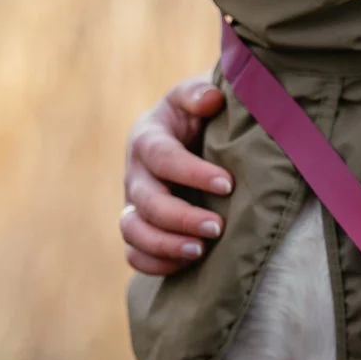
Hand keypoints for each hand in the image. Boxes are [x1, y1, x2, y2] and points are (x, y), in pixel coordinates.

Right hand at [121, 78, 232, 273]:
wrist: (193, 136)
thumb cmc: (200, 115)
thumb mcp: (198, 96)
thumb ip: (198, 94)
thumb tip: (210, 99)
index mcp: (148, 138)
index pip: (164, 158)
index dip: (193, 174)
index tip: (228, 185)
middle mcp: (136, 173)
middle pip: (146, 201)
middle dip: (181, 217)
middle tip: (217, 228)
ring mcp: (133, 203)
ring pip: (132, 230)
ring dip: (164, 245)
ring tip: (200, 252)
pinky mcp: (139, 226)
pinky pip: (134, 253)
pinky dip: (154, 264)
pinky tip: (187, 265)